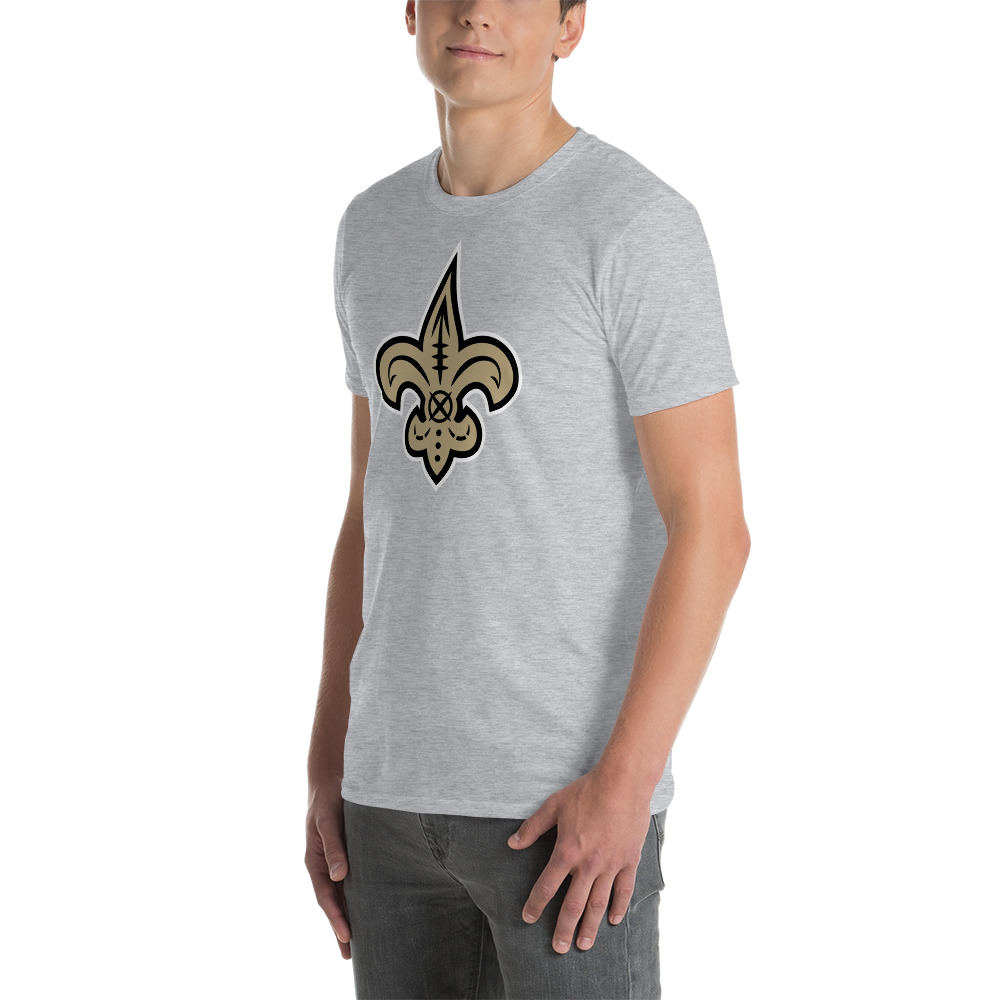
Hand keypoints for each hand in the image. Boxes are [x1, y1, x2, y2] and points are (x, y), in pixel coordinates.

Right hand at [304, 786, 352, 959]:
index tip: (347, 936)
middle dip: (342, 927)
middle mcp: (326, 865)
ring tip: (364, 939)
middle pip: (334, 902)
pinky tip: (372, 905)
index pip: (326, 896)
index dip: (336, 918)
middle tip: (352, 954)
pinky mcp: (350, 853)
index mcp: (316, 861)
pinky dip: (360, 895)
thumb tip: (339, 875)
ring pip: (344, 893)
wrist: (333, 777)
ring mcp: (337, 860)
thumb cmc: (327, 798)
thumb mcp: (327, 820)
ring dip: (352, 914)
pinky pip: (354, 879)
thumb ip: (333, 846)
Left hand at [507, 768, 651, 953]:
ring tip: (583, 945)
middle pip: (573, 904)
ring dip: (590, 927)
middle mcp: (588, 864)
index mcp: (567, 851)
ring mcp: (610, 864)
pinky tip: (613, 920)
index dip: (536, 903)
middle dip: (563, 928)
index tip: (528, 917)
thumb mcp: (554, 805)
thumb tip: (512, 844)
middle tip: (558, 948)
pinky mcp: (629, 860)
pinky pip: (623, 890)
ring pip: (598, 904)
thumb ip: (532, 827)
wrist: (622, 782)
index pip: (547, 885)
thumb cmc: (586, 791)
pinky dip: (618, 907)